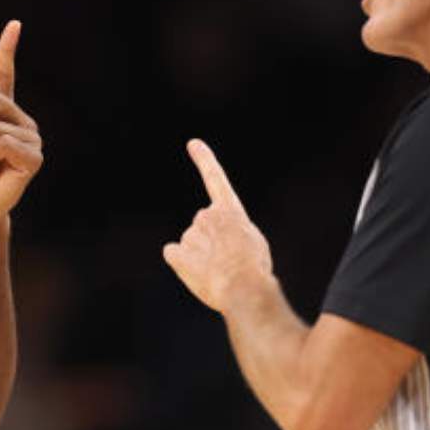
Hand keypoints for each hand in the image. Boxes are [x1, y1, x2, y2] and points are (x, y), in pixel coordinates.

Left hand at [163, 139, 273, 314]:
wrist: (243, 287)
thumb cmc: (254, 269)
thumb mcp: (254, 243)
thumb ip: (235, 233)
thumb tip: (220, 242)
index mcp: (230, 211)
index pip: (215, 179)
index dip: (204, 160)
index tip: (192, 143)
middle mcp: (206, 216)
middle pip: (203, 229)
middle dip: (211, 243)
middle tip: (228, 262)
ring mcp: (190, 234)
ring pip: (192, 245)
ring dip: (201, 258)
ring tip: (218, 272)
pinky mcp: (177, 253)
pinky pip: (174, 255)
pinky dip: (183, 265)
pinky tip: (198, 273)